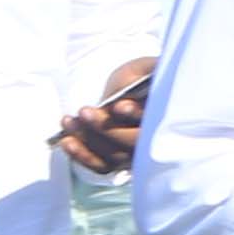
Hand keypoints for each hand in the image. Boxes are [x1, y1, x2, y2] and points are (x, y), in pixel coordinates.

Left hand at [55, 59, 154, 176]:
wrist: (129, 92)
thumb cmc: (139, 78)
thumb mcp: (144, 69)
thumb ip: (149, 70)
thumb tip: (151, 76)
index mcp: (166, 115)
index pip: (156, 120)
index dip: (136, 115)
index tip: (120, 106)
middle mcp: (156, 140)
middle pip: (132, 143)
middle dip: (106, 129)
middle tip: (84, 112)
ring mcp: (137, 153)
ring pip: (114, 155)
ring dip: (88, 139)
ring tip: (68, 121)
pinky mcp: (119, 161)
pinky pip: (102, 166)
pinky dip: (83, 156)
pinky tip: (67, 142)